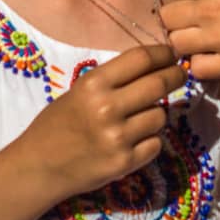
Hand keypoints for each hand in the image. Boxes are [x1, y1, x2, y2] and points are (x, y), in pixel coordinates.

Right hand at [18, 44, 189, 199]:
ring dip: (157, 112)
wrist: (39, 166)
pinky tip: (135, 139)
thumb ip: (113, 80)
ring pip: (160, 115)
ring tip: (142, 115)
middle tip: (180, 74)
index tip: (172, 54)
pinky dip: (151, 139)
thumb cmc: (58, 123)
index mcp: (93, 84)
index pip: (141, 59)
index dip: (163, 53)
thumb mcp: (80, 91)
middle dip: (175, 76)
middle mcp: (107, 108)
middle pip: (159, 84)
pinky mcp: (124, 163)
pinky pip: (155, 143)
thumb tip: (154, 66)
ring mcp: (117, 138)